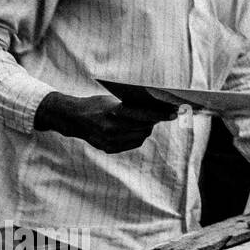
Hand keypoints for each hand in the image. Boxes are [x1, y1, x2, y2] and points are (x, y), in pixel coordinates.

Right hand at [34, 92, 177, 152]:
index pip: (144, 115)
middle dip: (155, 120)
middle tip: (166, 114)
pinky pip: (132, 143)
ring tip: (149, 121)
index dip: (161, 114)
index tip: (175, 112)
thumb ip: (133, 106)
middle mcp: (112, 129)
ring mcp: (110, 141)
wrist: (73, 119)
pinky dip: (137, 136)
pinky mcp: (109, 149)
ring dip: (147, 128)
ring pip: (140, 136)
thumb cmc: (97, 105)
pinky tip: (137, 129)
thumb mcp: (113, 100)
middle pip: (145, 127)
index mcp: (113, 113)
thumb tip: (158, 107)